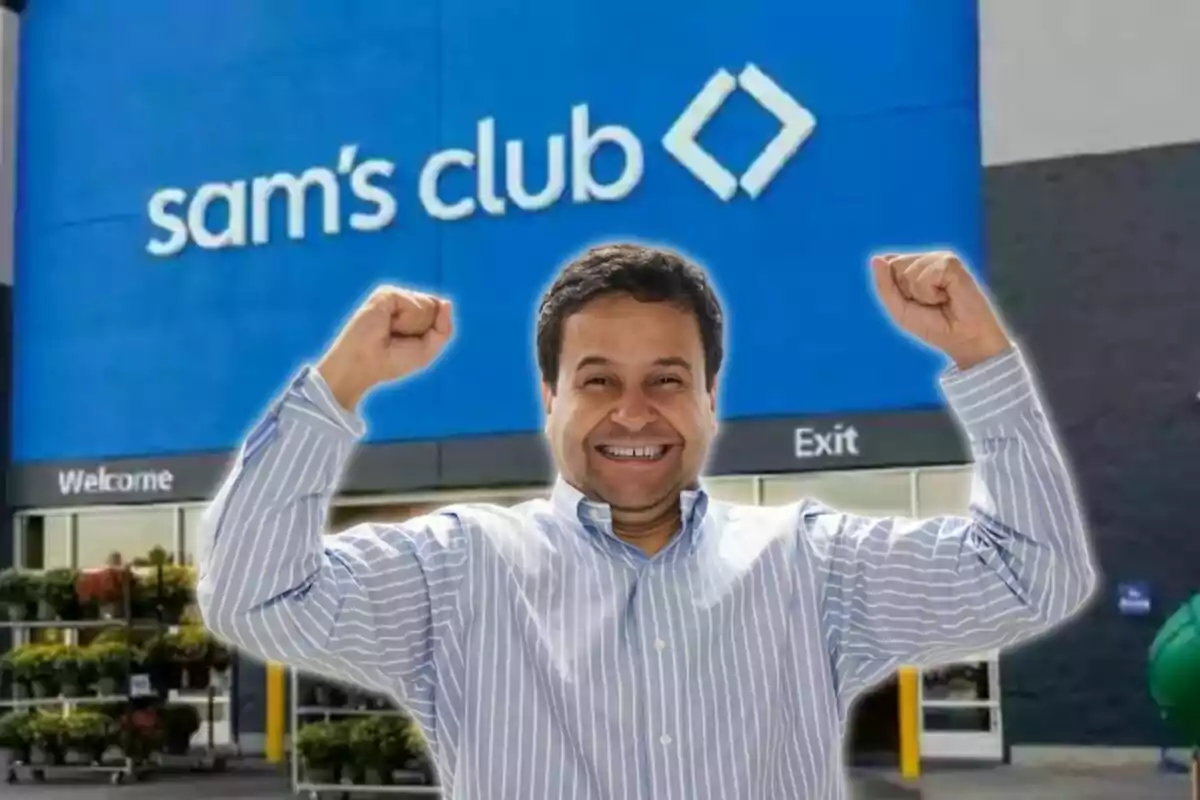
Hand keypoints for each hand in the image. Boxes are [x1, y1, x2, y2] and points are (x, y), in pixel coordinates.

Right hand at [317, 286, 453, 410]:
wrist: (364, 365)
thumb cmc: (392, 361)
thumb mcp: (428, 350)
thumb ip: (444, 328)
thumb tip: (446, 301)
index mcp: (413, 311)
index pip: (440, 310)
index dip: (433, 330)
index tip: (410, 343)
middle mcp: (403, 300)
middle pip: (436, 306)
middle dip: (424, 329)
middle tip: (399, 339)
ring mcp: (394, 295)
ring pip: (428, 305)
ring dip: (414, 326)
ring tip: (391, 332)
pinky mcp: (386, 293)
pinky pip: (414, 305)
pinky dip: (406, 321)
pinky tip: (387, 326)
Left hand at [870, 251, 1010, 369]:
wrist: (962, 339)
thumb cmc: (933, 325)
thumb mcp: (899, 309)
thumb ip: (884, 285)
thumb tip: (876, 258)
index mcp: (914, 266)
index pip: (887, 264)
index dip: (894, 289)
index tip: (914, 302)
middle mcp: (927, 259)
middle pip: (895, 264)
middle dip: (906, 290)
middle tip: (928, 302)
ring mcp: (940, 258)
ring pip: (908, 270)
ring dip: (920, 293)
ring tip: (939, 300)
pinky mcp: (952, 263)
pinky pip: (925, 275)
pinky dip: (931, 293)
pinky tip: (947, 296)